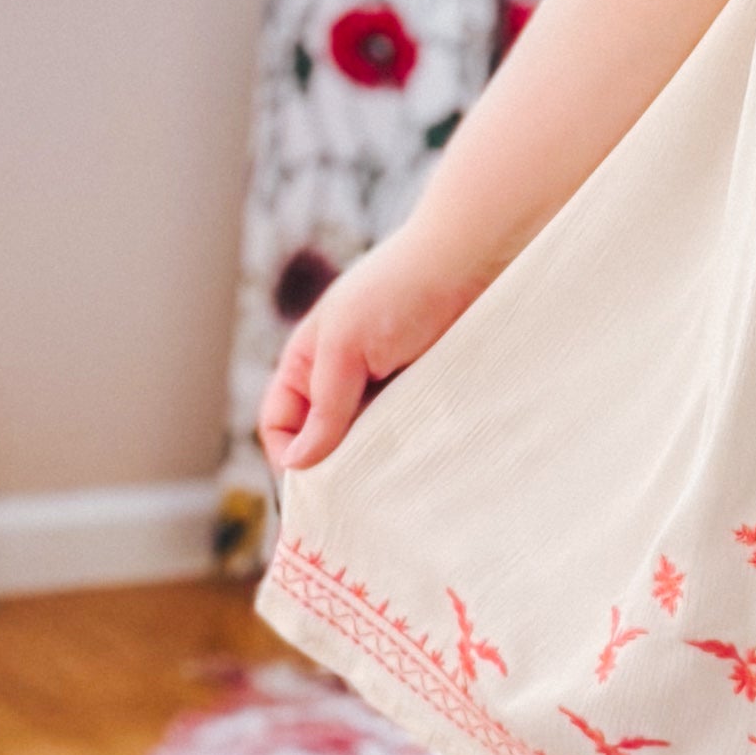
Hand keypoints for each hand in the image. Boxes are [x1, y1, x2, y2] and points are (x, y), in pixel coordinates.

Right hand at [258, 226, 479, 473]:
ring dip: (379, 462)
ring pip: (370, 443)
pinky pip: (411, 433)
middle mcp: (345, 378)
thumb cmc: (401, 290)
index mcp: (310, 361)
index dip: (288, 453)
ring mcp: (387, 388)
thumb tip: (297, 462)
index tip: (316, 482)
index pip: (280, 422)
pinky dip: (412, 449)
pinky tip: (423, 460)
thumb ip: (324, 405)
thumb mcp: (346, 347)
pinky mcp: (428, 394)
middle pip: (325, 440)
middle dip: (336, 467)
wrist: (475, 260)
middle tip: (358, 494)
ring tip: (394, 479)